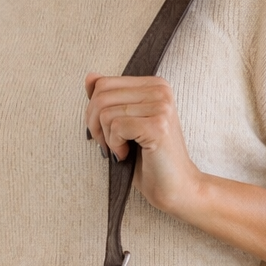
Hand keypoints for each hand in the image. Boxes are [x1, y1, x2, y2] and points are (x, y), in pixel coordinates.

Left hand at [85, 72, 201, 215]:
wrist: (175, 187)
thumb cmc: (149, 160)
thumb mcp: (124, 124)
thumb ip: (109, 100)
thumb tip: (90, 77)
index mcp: (154, 85)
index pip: (103, 83)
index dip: (94, 111)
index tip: (106, 133)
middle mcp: (160, 90)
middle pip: (101, 96)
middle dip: (95, 125)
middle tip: (109, 145)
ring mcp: (161, 106)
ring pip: (105, 112)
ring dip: (106, 138)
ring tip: (121, 151)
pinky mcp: (158, 125)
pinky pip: (116, 127)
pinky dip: (115, 145)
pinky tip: (127, 155)